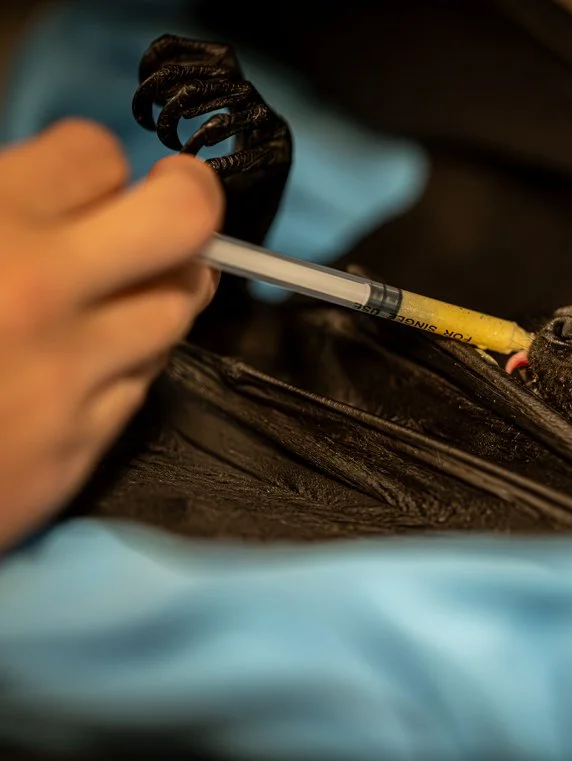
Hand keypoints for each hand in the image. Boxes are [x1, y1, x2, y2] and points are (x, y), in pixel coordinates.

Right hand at [0, 118, 223, 547]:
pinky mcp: (75, 449)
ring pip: (176, 309)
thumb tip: (40, 183)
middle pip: (185, 221)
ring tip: (130, 279)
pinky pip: (141, 384)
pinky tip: (88, 353)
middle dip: (186, 197)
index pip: (96, 155)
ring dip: (159, 285)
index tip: (78, 172)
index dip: (88, 160)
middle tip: (175, 194)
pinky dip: (127, 358)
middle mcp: (41, 297)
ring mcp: (69, 378)